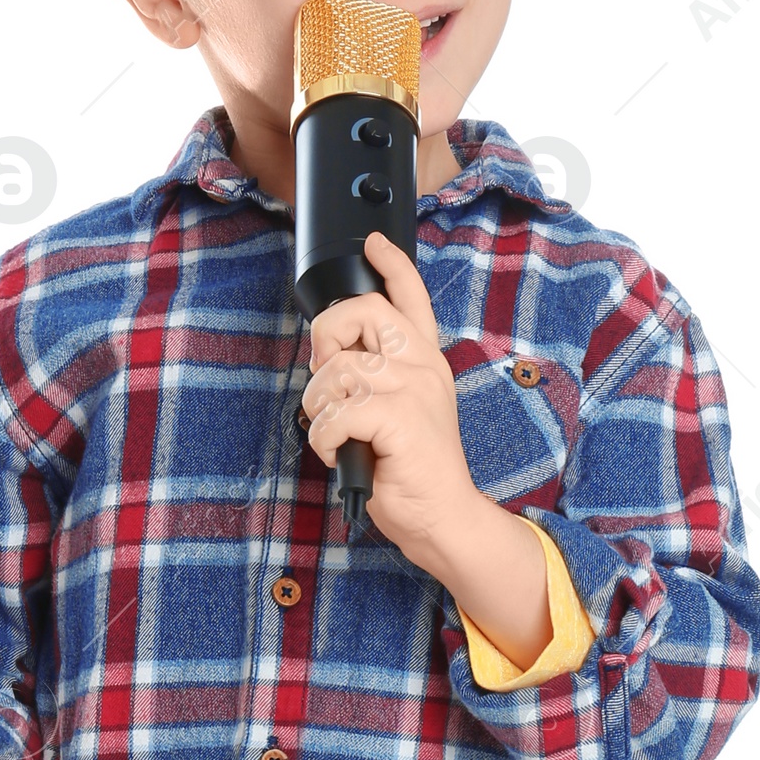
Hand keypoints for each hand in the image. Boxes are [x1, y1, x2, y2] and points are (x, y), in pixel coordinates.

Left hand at [300, 230, 482, 571]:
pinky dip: (323, 438)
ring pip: (337, 370)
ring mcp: (414, 389)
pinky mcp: (399, 417)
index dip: (391, 264)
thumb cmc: (412, 471)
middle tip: (324, 377)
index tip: (375, 244)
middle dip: (326, 337)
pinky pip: (336, 413)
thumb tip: (332, 357)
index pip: (411, 297)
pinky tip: (338, 452)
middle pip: (363, 311)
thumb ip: (375, 378)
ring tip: (335, 433)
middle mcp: (423, 366)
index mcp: (426, 361)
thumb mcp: (397, 412)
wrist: (441, 516)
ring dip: (317, 407)